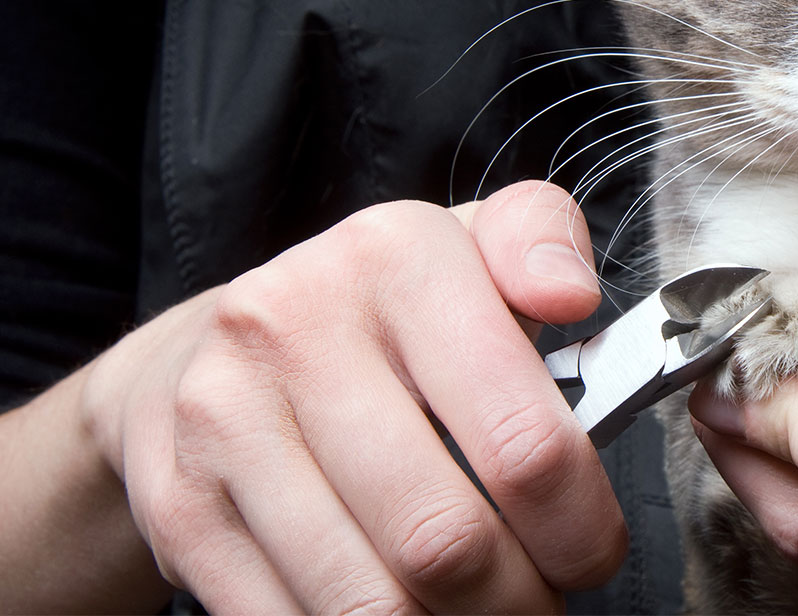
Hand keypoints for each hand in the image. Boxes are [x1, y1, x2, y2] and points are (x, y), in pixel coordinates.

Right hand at [77, 181, 625, 612]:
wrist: (199, 354)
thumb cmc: (373, 312)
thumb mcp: (469, 243)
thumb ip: (543, 242)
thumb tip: (571, 296)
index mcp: (395, 258)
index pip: (524, 440)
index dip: (579, 525)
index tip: (592, 551)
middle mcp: (295, 328)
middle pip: (445, 541)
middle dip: (517, 599)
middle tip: (540, 598)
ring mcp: (225, 422)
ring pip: (370, 603)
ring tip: (479, 608)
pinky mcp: (180, 508)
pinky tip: (400, 609)